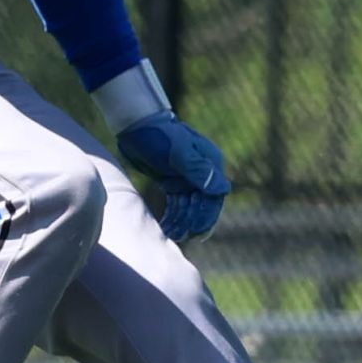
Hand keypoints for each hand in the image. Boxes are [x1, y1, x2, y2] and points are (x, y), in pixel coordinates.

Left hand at [116, 111, 231, 243]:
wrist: (137, 125)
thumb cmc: (159, 136)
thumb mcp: (179, 153)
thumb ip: (199, 170)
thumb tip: (224, 190)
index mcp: (211, 164)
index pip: (214, 196)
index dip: (207, 216)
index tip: (197, 232)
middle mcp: (203, 172)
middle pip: (204, 203)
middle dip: (194, 221)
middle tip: (182, 237)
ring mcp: (188, 177)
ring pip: (190, 205)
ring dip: (183, 221)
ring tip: (172, 235)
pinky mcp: (173, 181)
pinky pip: (178, 203)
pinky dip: (174, 215)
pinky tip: (167, 227)